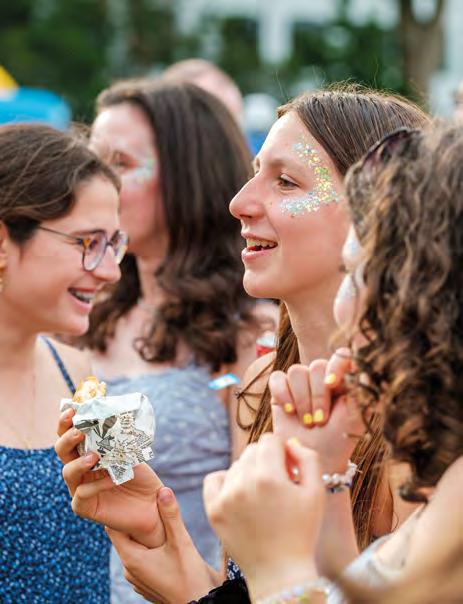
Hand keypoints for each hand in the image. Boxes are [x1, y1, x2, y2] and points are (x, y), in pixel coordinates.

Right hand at [55, 408, 164, 547]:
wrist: (151, 505)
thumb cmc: (141, 477)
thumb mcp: (134, 452)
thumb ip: (124, 438)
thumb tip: (124, 415)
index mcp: (88, 451)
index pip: (70, 434)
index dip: (66, 422)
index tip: (72, 409)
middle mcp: (80, 468)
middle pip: (62, 451)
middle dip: (67, 438)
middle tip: (80, 431)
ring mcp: (80, 488)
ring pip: (68, 472)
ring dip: (78, 462)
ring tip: (93, 457)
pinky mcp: (85, 507)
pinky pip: (82, 495)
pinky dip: (96, 485)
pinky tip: (113, 479)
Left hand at [108, 487, 218, 603]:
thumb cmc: (190, 577)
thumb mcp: (181, 542)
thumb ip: (171, 516)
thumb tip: (163, 489)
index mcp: (131, 559)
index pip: (113, 529)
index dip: (118, 511)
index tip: (127, 495)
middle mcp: (129, 570)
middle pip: (125, 537)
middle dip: (134, 520)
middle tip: (143, 499)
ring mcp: (138, 578)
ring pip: (135, 548)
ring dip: (143, 534)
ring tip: (154, 515)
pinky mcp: (147, 582)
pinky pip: (142, 558)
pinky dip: (149, 547)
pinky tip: (162, 537)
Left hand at [203, 434, 323, 599]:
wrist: (280, 573)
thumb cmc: (302, 531)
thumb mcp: (316, 491)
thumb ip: (308, 457)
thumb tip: (289, 443)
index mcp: (269, 476)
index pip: (270, 440)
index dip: (283, 451)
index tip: (290, 469)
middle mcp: (243, 483)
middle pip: (252, 450)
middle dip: (267, 460)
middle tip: (279, 484)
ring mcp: (225, 497)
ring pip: (236, 465)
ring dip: (249, 472)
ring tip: (263, 495)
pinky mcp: (213, 510)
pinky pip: (213, 479)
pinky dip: (225, 480)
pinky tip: (239, 492)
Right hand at [270, 349, 363, 473]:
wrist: (312, 458)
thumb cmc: (338, 440)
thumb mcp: (356, 419)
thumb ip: (361, 393)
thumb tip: (365, 372)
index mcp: (343, 379)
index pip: (341, 355)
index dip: (336, 365)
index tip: (333, 384)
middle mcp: (321, 376)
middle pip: (316, 366)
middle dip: (318, 396)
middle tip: (320, 421)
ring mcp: (300, 381)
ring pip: (296, 371)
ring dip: (302, 400)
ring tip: (307, 422)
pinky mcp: (280, 389)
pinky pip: (277, 378)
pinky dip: (283, 395)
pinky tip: (290, 412)